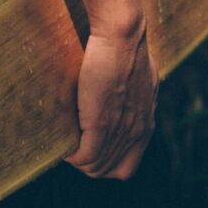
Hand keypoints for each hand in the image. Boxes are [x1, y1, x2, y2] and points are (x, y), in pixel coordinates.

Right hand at [65, 23, 157, 178]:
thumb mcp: (139, 79)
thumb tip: (122, 96)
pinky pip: (84, 156)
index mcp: (146, 124)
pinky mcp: (101, 124)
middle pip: (109, 171)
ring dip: (76, 159)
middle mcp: (137, 133)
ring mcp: (120, 130)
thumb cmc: (126, 47)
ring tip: (64, 143)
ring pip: (94, 167)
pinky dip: (70, 154)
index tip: (89, 146)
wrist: (121, 36)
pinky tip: (61, 144)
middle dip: (88, 163)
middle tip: (71, 145)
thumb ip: (134, 98)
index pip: (127, 166)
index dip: (105, 162)